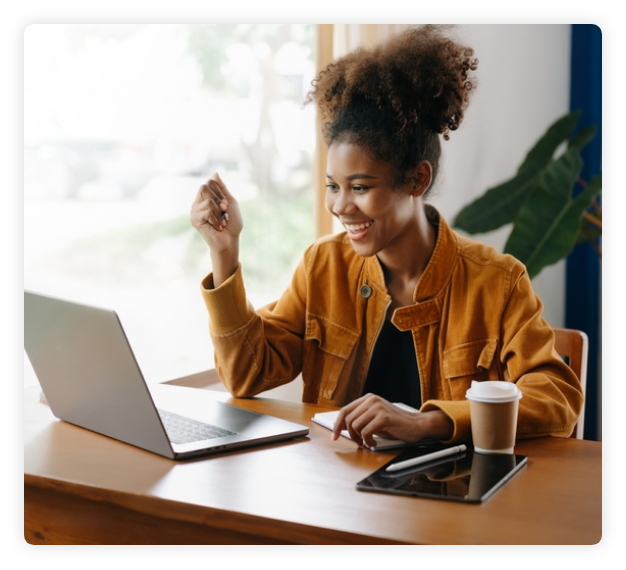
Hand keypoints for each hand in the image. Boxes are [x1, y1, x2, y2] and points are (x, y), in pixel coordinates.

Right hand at [190, 173, 242, 249]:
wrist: (230, 240)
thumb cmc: (232, 222)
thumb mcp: (229, 201)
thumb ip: (222, 188)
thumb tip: (214, 173)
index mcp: (206, 197)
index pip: (209, 182)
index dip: (220, 192)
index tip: (225, 204)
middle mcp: (198, 202)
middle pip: (204, 187)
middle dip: (219, 199)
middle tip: (224, 210)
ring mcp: (194, 211)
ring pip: (208, 200)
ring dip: (219, 212)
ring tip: (221, 221)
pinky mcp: (194, 219)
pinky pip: (207, 212)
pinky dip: (217, 219)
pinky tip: (218, 226)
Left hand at [331, 394, 452, 448]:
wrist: (417, 425)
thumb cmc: (396, 424)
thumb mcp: (375, 418)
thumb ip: (361, 419)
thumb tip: (342, 427)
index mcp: (368, 398)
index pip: (345, 410)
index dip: (338, 425)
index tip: (335, 436)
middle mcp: (371, 400)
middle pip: (348, 419)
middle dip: (349, 434)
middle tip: (357, 442)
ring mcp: (377, 407)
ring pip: (355, 426)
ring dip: (359, 438)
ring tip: (367, 442)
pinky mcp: (383, 417)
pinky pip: (366, 432)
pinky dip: (367, 441)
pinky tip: (373, 443)